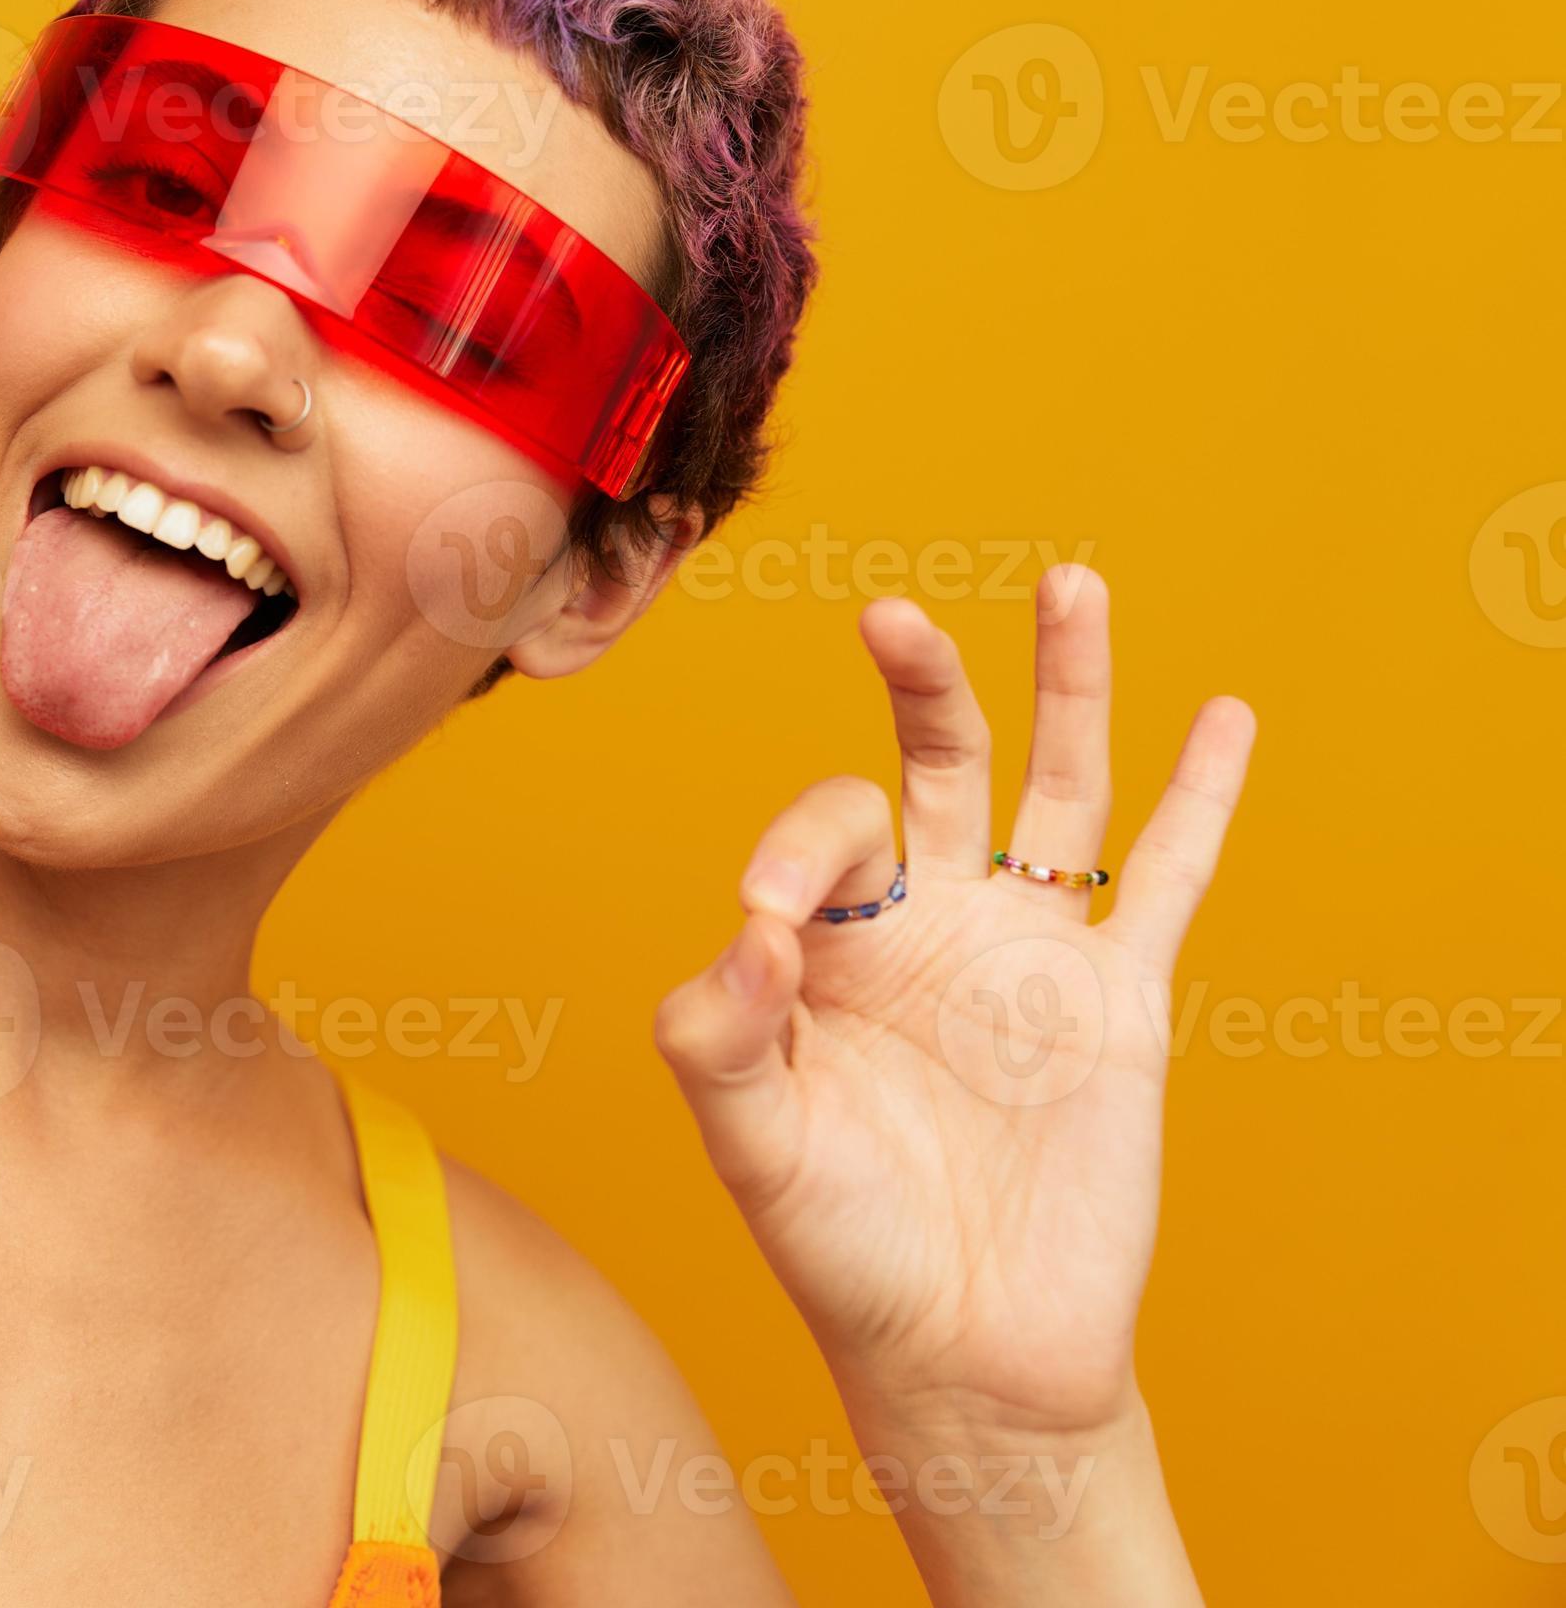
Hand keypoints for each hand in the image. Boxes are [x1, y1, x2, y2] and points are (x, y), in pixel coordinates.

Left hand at [654, 566, 1254, 1447]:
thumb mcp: (748, 1148)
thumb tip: (750, 931)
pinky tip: (1221, 714)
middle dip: (921, 683)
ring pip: (1057, 787)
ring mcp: (1029, 952)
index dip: (794, 850)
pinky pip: (1166, 880)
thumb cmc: (841, 1252)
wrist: (964, 1357)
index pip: (823, 834)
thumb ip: (717, 1038)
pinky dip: (1199, 799)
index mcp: (832, 944)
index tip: (768, 926)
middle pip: (933, 762)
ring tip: (1068, 581)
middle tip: (890, 613)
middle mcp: (931, 924)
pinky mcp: (1120, 1002)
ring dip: (1066, 685)